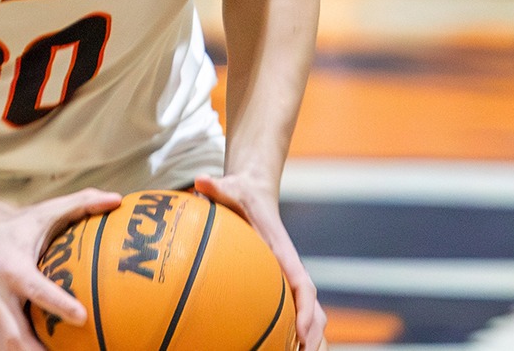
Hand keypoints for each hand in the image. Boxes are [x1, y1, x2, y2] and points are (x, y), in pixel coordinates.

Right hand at [0, 188, 120, 349]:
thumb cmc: (21, 224)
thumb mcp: (47, 210)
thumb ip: (81, 204)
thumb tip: (116, 200)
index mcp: (12, 265)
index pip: (34, 288)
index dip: (56, 303)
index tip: (81, 316)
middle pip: (13, 330)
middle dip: (35, 350)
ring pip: (7, 345)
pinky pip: (6, 346)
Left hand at [195, 173, 324, 350]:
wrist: (253, 193)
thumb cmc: (241, 194)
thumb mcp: (230, 188)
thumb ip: (217, 186)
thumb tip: (200, 179)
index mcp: (283, 252)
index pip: (302, 284)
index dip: (306, 308)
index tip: (301, 331)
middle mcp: (290, 268)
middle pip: (313, 308)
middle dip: (313, 334)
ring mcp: (286, 278)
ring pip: (308, 314)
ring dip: (308, 339)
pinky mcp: (277, 283)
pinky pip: (290, 312)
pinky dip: (291, 333)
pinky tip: (275, 348)